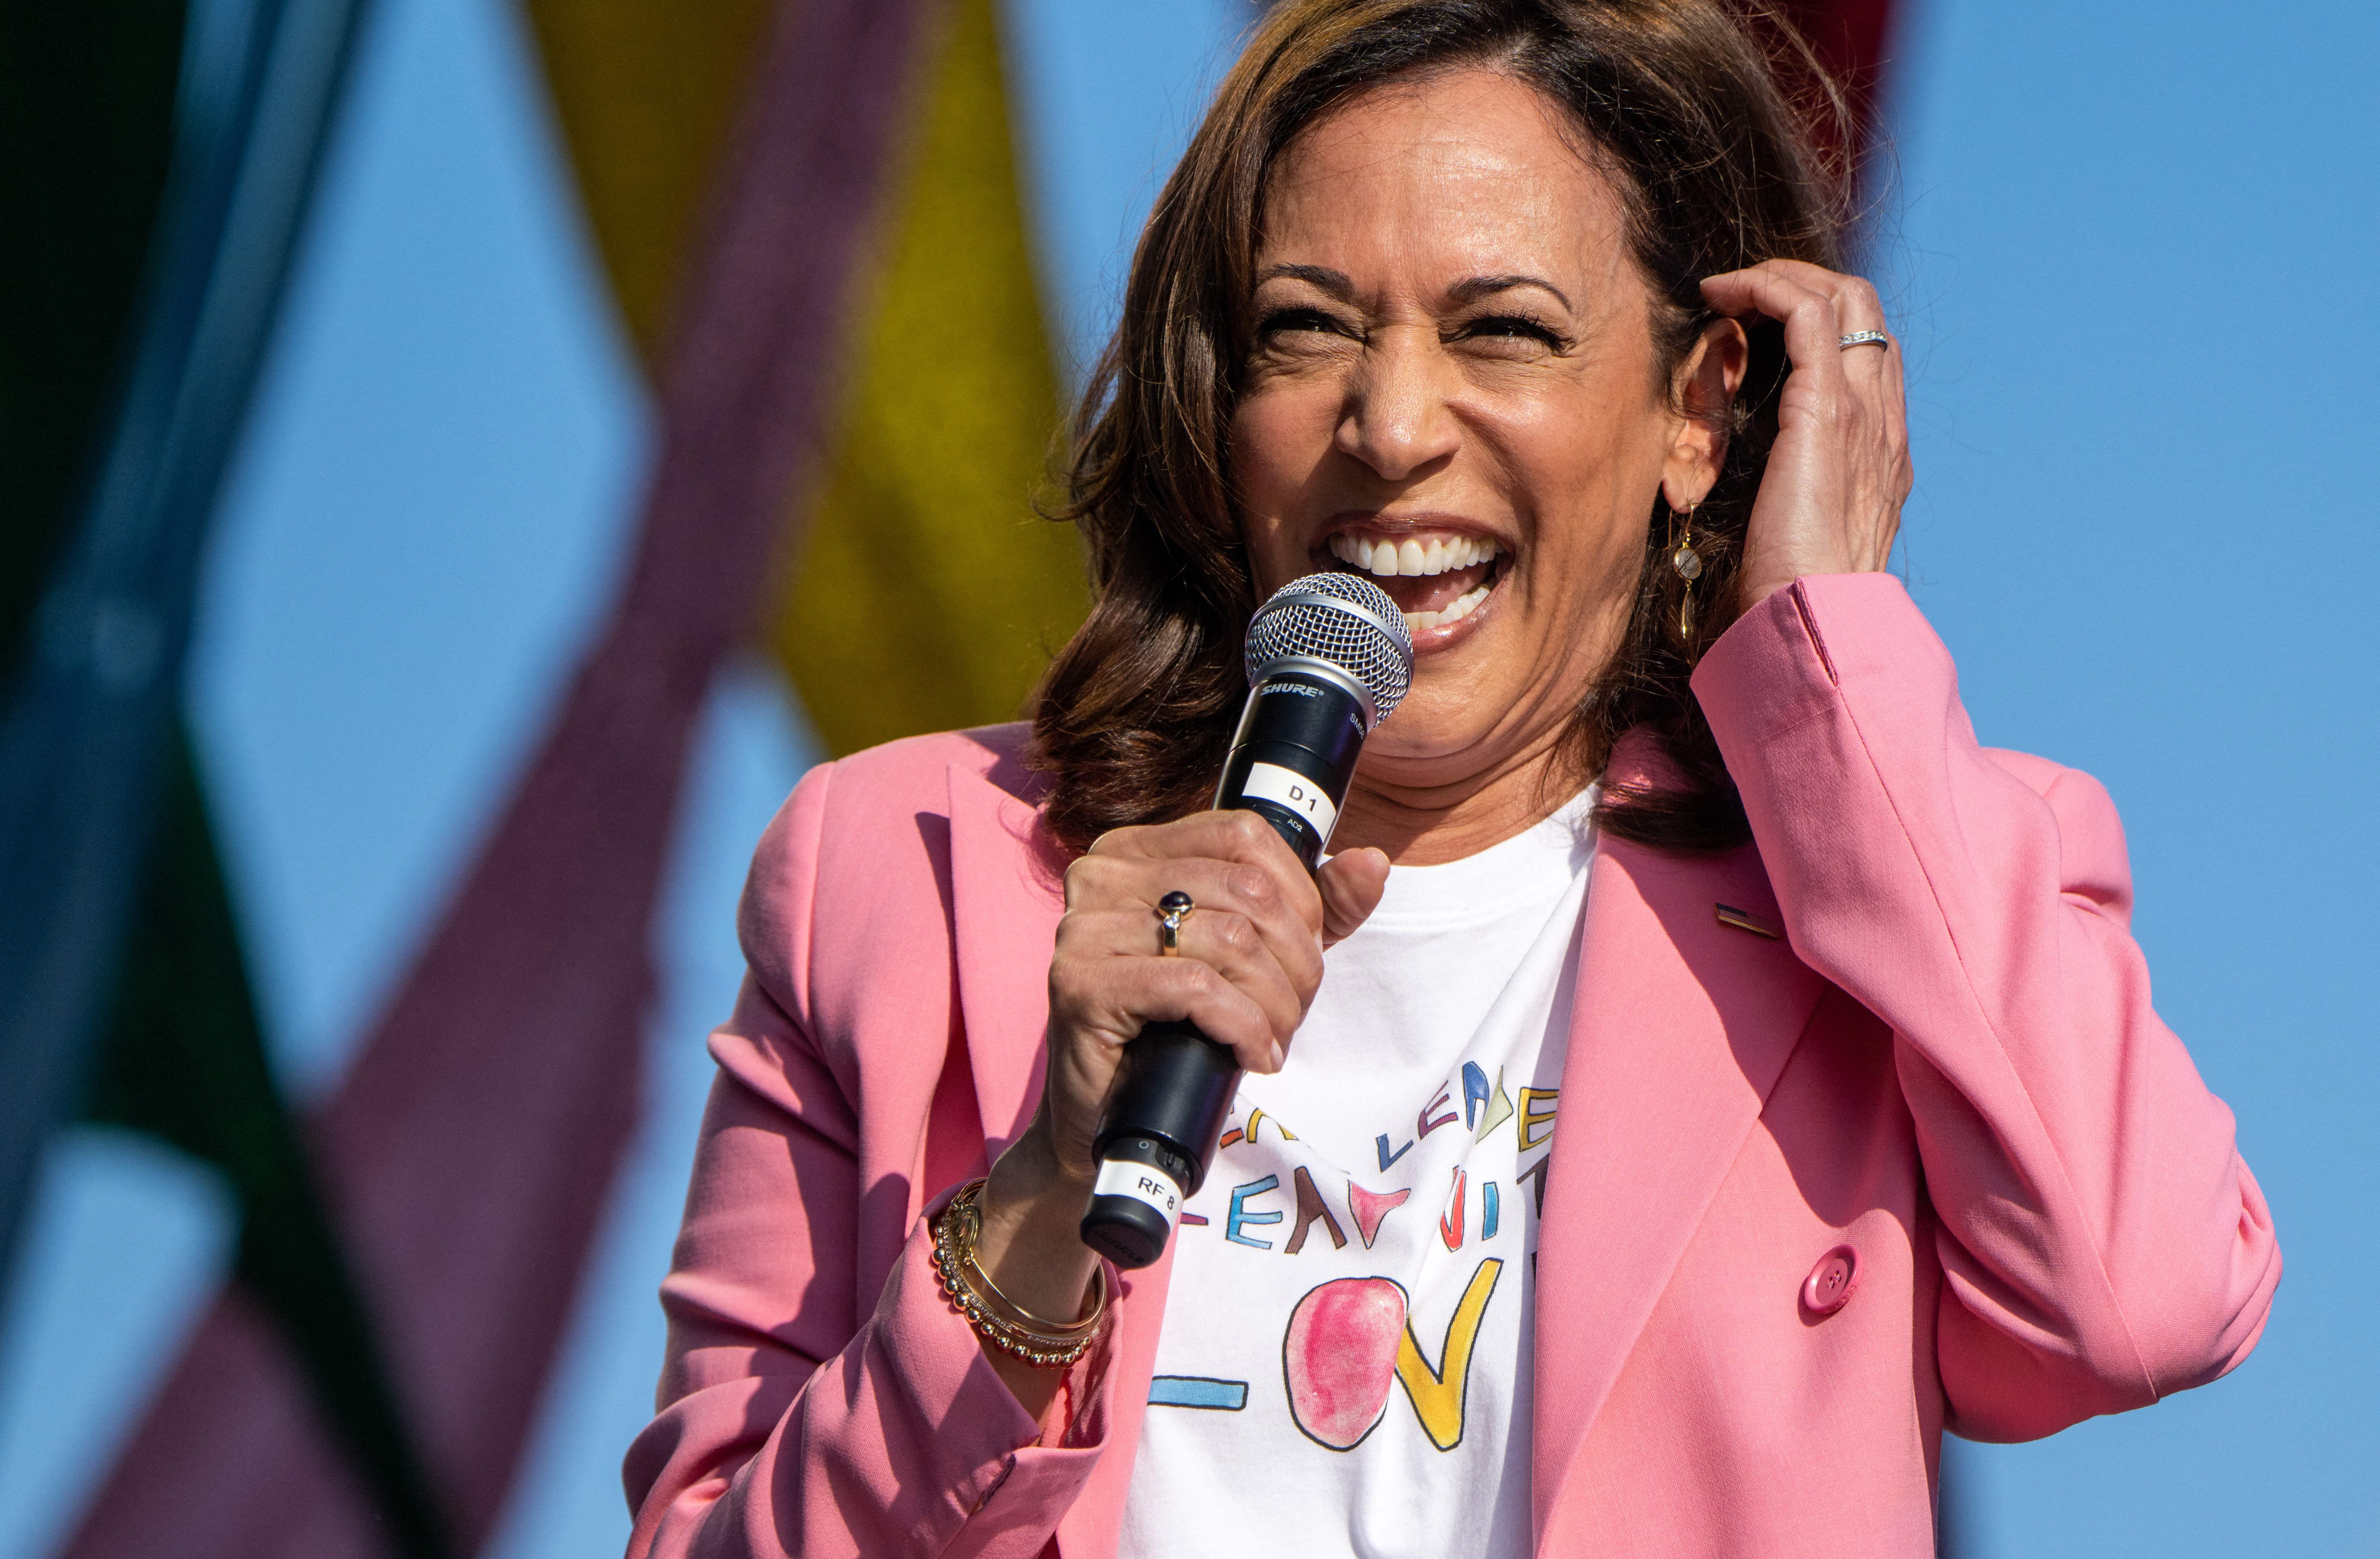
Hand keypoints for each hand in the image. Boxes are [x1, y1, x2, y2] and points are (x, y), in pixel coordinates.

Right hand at [968, 811, 1386, 1416]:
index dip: (1299, 895)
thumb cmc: (1178, 1029)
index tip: (1307, 951)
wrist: (1105, 1118)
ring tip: (1272, 1039)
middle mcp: (1100, 873)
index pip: (1243, 833)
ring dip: (1274, 1002)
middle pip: (1245, 891)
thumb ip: (1316, 907)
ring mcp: (1083, 927)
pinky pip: (1194, 987)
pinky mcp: (1079, 984)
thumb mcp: (1256, 956)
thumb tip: (1372, 862)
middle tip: (1293, 1013)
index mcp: (1135, 848)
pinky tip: (1250, 1055)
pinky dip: (1242, 1025)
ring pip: (1228, 939)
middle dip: (1294, 961)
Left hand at [1699, 260, 1911, 608]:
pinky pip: (1807, 313)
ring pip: (1844, 297)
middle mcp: (1881, 423)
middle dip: (1805, 281)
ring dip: (1783, 275)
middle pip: (1865, 311)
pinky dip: (1767, 287)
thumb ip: (1782, 499)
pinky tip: (1723, 295)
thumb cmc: (1789, 594)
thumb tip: (1741, 494)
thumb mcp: (1791, 534)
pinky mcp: (1825, 410)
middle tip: (1742, 292)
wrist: (1812, 619)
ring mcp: (1861, 412)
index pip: (1867, 355)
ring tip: (1730, 285)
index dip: (1819, 321)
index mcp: (1879, 452)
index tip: (1756, 325)